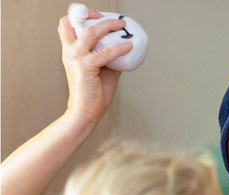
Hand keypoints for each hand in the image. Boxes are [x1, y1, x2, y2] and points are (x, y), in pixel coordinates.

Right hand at [58, 8, 132, 123]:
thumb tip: (124, 50)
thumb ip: (109, 59)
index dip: (80, 16)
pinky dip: (119, 48)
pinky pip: (105, 53)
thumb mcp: (102, 71)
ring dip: (108, 26)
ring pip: (91, 32)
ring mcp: (76, 59)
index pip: (67, 25)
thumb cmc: (93, 94)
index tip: (96, 16)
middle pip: (75, 22)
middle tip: (114, 20)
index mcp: (70, 52)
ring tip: (122, 27)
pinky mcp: (85, 67)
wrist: (86, 112)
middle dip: (93, 14)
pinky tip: (129, 46)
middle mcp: (70, 52)